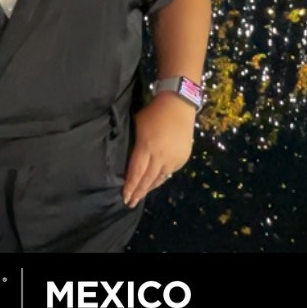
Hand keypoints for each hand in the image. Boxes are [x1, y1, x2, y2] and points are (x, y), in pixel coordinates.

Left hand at [122, 92, 194, 208]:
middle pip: (148, 179)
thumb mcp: (138, 125)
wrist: (179, 104)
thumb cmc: (153, 112)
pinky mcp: (182, 158)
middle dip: (138, 192)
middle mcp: (161, 156)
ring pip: (159, 178)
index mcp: (147, 146)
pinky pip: (169, 173)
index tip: (124, 196)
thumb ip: (135, 144)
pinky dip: (160, 178)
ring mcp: (174, 158)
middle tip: (130, 203)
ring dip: (149, 188)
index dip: (130, 186)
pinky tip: (154, 182)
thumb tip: (129, 158)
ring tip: (140, 196)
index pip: (136, 172)